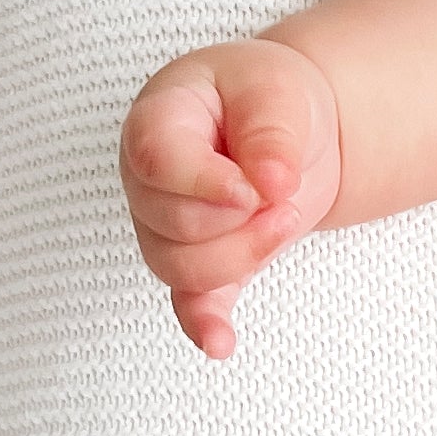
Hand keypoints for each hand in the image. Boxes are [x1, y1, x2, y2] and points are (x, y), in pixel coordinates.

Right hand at [119, 34, 345, 356]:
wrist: (289, 125)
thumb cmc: (271, 98)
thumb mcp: (279, 92)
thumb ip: (271, 134)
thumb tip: (271, 184)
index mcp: (159, 119)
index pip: (157, 161)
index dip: (207, 184)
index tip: (258, 187)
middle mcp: (146, 177)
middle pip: (173, 225)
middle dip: (242, 220)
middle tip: (287, 192)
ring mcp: (163, 224)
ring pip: (180, 269)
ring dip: (245, 254)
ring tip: (286, 217)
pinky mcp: (197, 260)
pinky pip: (187, 302)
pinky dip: (204, 324)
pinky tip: (221, 343)